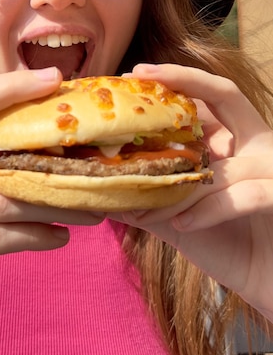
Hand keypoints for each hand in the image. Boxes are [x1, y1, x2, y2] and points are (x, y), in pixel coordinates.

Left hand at [113, 63, 272, 321]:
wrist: (265, 279)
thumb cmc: (225, 244)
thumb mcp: (178, 217)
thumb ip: (147, 197)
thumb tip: (99, 189)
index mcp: (232, 142)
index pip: (203, 99)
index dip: (171, 81)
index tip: (133, 74)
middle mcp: (255, 144)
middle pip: (225, 94)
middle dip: (185, 79)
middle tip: (143, 74)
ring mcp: (272, 168)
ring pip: (228, 148)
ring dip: (184, 169)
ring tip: (142, 180)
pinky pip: (245, 194)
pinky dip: (210, 208)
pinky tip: (180, 224)